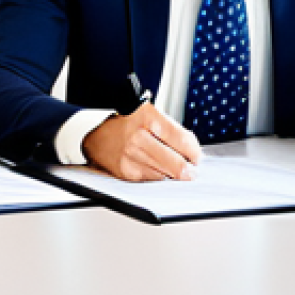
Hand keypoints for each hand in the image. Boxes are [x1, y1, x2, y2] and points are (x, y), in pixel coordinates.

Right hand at [82, 103, 201, 180]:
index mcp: (149, 117)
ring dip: (174, 174)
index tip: (196, 156)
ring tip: (175, 168)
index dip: (194, 152)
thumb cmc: (127, 123)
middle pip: (177, 163)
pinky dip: (159, 177)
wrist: (97, 136)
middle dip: (188, 170)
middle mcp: (139, 136)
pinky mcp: (127, 171)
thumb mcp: (150, 115)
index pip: (182, 140)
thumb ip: (172, 130)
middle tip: (192, 170)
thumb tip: (193, 151)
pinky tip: (158, 169)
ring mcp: (132, 156)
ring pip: (166, 174)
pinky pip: (153, 179)